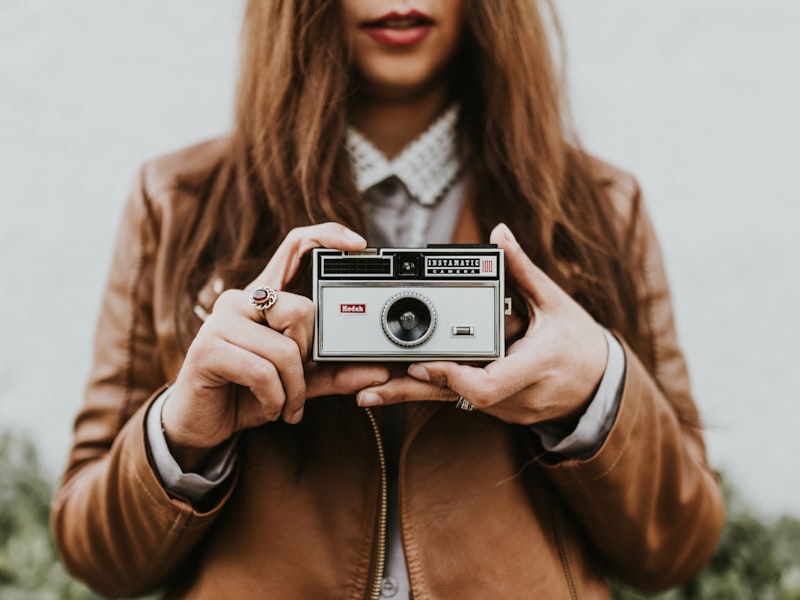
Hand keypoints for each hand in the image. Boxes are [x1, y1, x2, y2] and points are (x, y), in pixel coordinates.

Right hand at [162, 223, 390, 468]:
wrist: (203, 425)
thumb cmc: (248, 395)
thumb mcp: (299, 384)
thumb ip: (334, 374)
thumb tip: (379, 373)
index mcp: (264, 298)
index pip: (294, 246)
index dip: (326, 235)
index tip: (359, 245)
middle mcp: (240, 300)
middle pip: (301, 309)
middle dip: (308, 355)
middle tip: (296, 382)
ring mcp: (220, 321)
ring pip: (285, 348)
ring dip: (294, 389)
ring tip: (285, 405)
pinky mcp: (207, 349)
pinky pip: (263, 372)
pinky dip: (275, 399)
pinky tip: (269, 408)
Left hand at [355, 223, 608, 426]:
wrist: (600, 387)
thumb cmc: (579, 343)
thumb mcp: (556, 303)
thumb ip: (523, 269)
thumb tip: (500, 233)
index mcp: (535, 365)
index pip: (489, 384)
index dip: (452, 377)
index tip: (420, 364)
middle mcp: (516, 393)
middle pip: (456, 398)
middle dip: (411, 391)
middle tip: (367, 387)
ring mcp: (505, 407)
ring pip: (452, 402)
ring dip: (411, 394)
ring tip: (365, 391)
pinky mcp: (496, 408)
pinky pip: (459, 401)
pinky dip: (429, 391)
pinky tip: (394, 387)